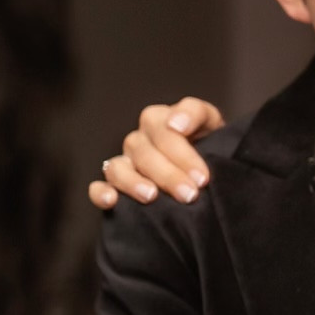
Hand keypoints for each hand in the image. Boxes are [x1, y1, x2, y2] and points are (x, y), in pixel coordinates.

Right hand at [88, 98, 226, 208]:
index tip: (202, 176)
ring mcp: (125, 162)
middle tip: (190, 194)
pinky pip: (98, 187)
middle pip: (143, 152)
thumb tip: (177, 123)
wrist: (215, 168)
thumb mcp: (213, 123)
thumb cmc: (214, 144)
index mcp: (159, 120)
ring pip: (118, 168)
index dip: (181, 152)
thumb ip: (197, 114)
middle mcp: (139, 140)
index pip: (161, 127)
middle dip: (168, 174)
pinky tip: (112, 201)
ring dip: (133, 182)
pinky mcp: (116, 186)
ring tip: (151, 196)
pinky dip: (101, 192)